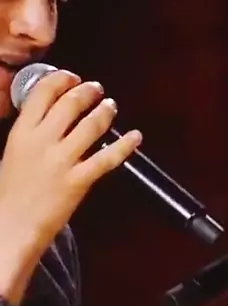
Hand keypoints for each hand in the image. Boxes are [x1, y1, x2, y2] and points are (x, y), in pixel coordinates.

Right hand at [0, 70, 141, 302]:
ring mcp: (62, 161)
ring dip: (106, 111)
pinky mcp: (79, 181)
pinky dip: (126, 145)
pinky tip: (136, 137)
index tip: (72, 78)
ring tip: (111, 106)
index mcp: (22, 133)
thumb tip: (48, 115)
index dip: (62, 79)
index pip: (44, 92)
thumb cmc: (9, 195)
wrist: (10, 228)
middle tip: (97, 89)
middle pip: (71, 103)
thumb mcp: (11, 154)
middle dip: (88, 91)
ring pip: (92, 125)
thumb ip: (30, 133)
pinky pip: (108, 158)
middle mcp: (42, 142)